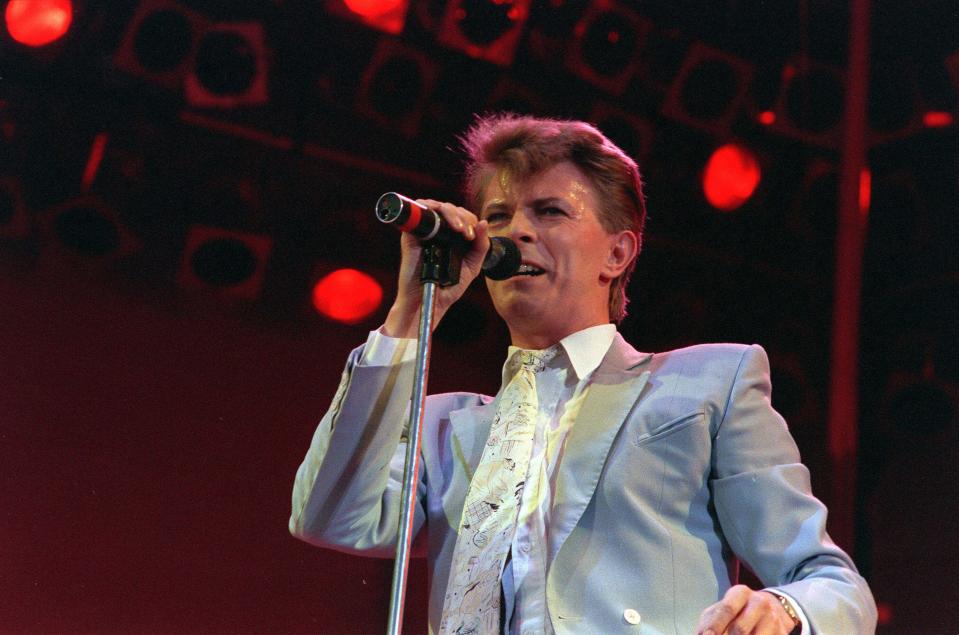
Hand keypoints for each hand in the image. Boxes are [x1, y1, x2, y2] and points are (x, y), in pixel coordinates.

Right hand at [383, 199, 489, 338]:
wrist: (430, 300)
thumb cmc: (448, 286)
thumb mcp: (472, 266)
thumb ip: (480, 246)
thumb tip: (484, 222)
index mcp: (451, 236)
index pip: (462, 215)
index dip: (469, 220)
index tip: (472, 237)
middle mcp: (437, 231)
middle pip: (450, 208)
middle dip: (463, 216)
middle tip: (466, 234)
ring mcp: (423, 231)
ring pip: (436, 206)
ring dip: (450, 212)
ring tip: (458, 229)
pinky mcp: (411, 234)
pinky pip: (418, 211)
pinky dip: (430, 209)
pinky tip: (443, 224)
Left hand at [696, 585, 797, 634]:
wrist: (774, 608)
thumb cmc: (740, 610)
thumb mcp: (723, 609)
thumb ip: (710, 621)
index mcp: (740, 593)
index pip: (726, 609)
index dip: (715, 625)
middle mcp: (759, 603)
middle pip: (740, 629)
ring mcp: (773, 619)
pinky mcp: (782, 633)